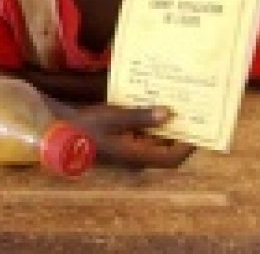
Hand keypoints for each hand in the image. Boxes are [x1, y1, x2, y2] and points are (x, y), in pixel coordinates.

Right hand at [68, 104, 194, 168]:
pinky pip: (142, 134)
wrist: (58, 132)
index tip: (201, 127)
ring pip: (154, 140)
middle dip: (179, 130)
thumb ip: (142, 116)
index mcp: (137, 156)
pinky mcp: (121, 142)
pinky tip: (151, 103)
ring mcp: (128, 151)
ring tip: (174, 101)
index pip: (173, 158)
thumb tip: (169, 113)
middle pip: (166, 148)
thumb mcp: (115, 118)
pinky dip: (149, 122)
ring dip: (164, 124)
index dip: (189, 145)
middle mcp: (136, 157)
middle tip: (190, 108)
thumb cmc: (87, 127)